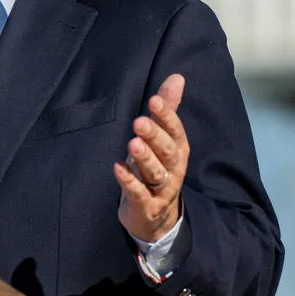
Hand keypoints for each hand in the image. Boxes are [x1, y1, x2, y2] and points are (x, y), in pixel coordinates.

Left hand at [114, 73, 189, 242]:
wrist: (155, 217)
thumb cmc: (156, 170)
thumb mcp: (162, 140)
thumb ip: (167, 110)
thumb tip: (177, 78)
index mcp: (178, 151)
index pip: (176, 132)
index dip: (167, 117)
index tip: (154, 100)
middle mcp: (174, 169)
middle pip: (167, 152)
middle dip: (155, 136)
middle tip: (139, 122)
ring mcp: (162, 190)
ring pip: (156, 173)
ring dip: (144, 158)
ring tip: (131, 143)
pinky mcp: (147, 206)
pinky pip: (139, 193)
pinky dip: (129, 181)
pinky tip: (117, 168)